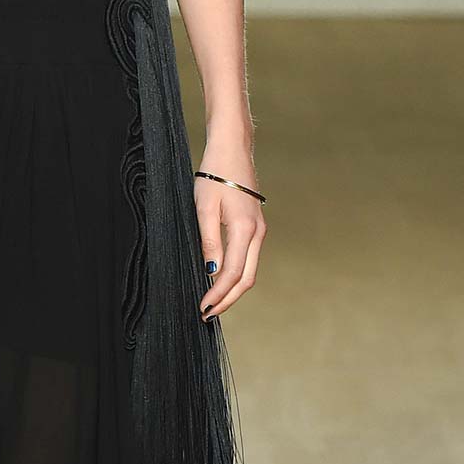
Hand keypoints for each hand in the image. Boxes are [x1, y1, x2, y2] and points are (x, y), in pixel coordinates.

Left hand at [195, 170, 265, 319]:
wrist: (233, 150)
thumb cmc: (215, 174)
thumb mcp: (204, 208)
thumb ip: (209, 242)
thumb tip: (211, 272)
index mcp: (245, 229)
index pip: (233, 273)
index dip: (218, 294)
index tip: (204, 308)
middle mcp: (257, 233)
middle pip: (247, 278)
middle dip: (228, 299)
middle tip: (208, 313)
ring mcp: (259, 230)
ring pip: (249, 270)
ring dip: (232, 289)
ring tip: (212, 301)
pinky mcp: (255, 227)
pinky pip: (248, 258)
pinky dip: (236, 274)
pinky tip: (220, 279)